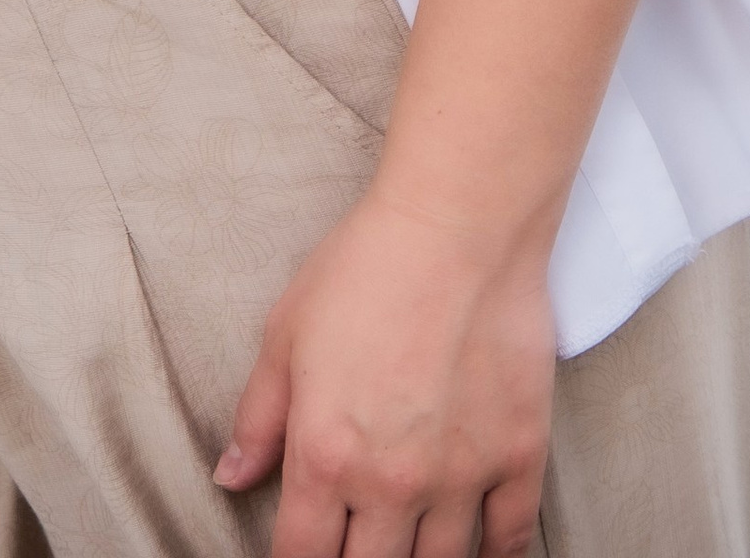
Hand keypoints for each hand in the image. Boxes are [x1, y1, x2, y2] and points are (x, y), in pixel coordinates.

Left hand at [215, 188, 552, 557]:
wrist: (458, 225)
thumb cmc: (367, 266)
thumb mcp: (286, 334)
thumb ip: (258, 417)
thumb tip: (231, 476)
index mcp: (326, 455)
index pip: (302, 557)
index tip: (303, 554)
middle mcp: (392, 483)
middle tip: (356, 540)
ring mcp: (461, 477)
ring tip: (408, 540)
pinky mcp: (518, 458)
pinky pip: (510, 540)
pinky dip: (493, 552)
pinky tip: (476, 544)